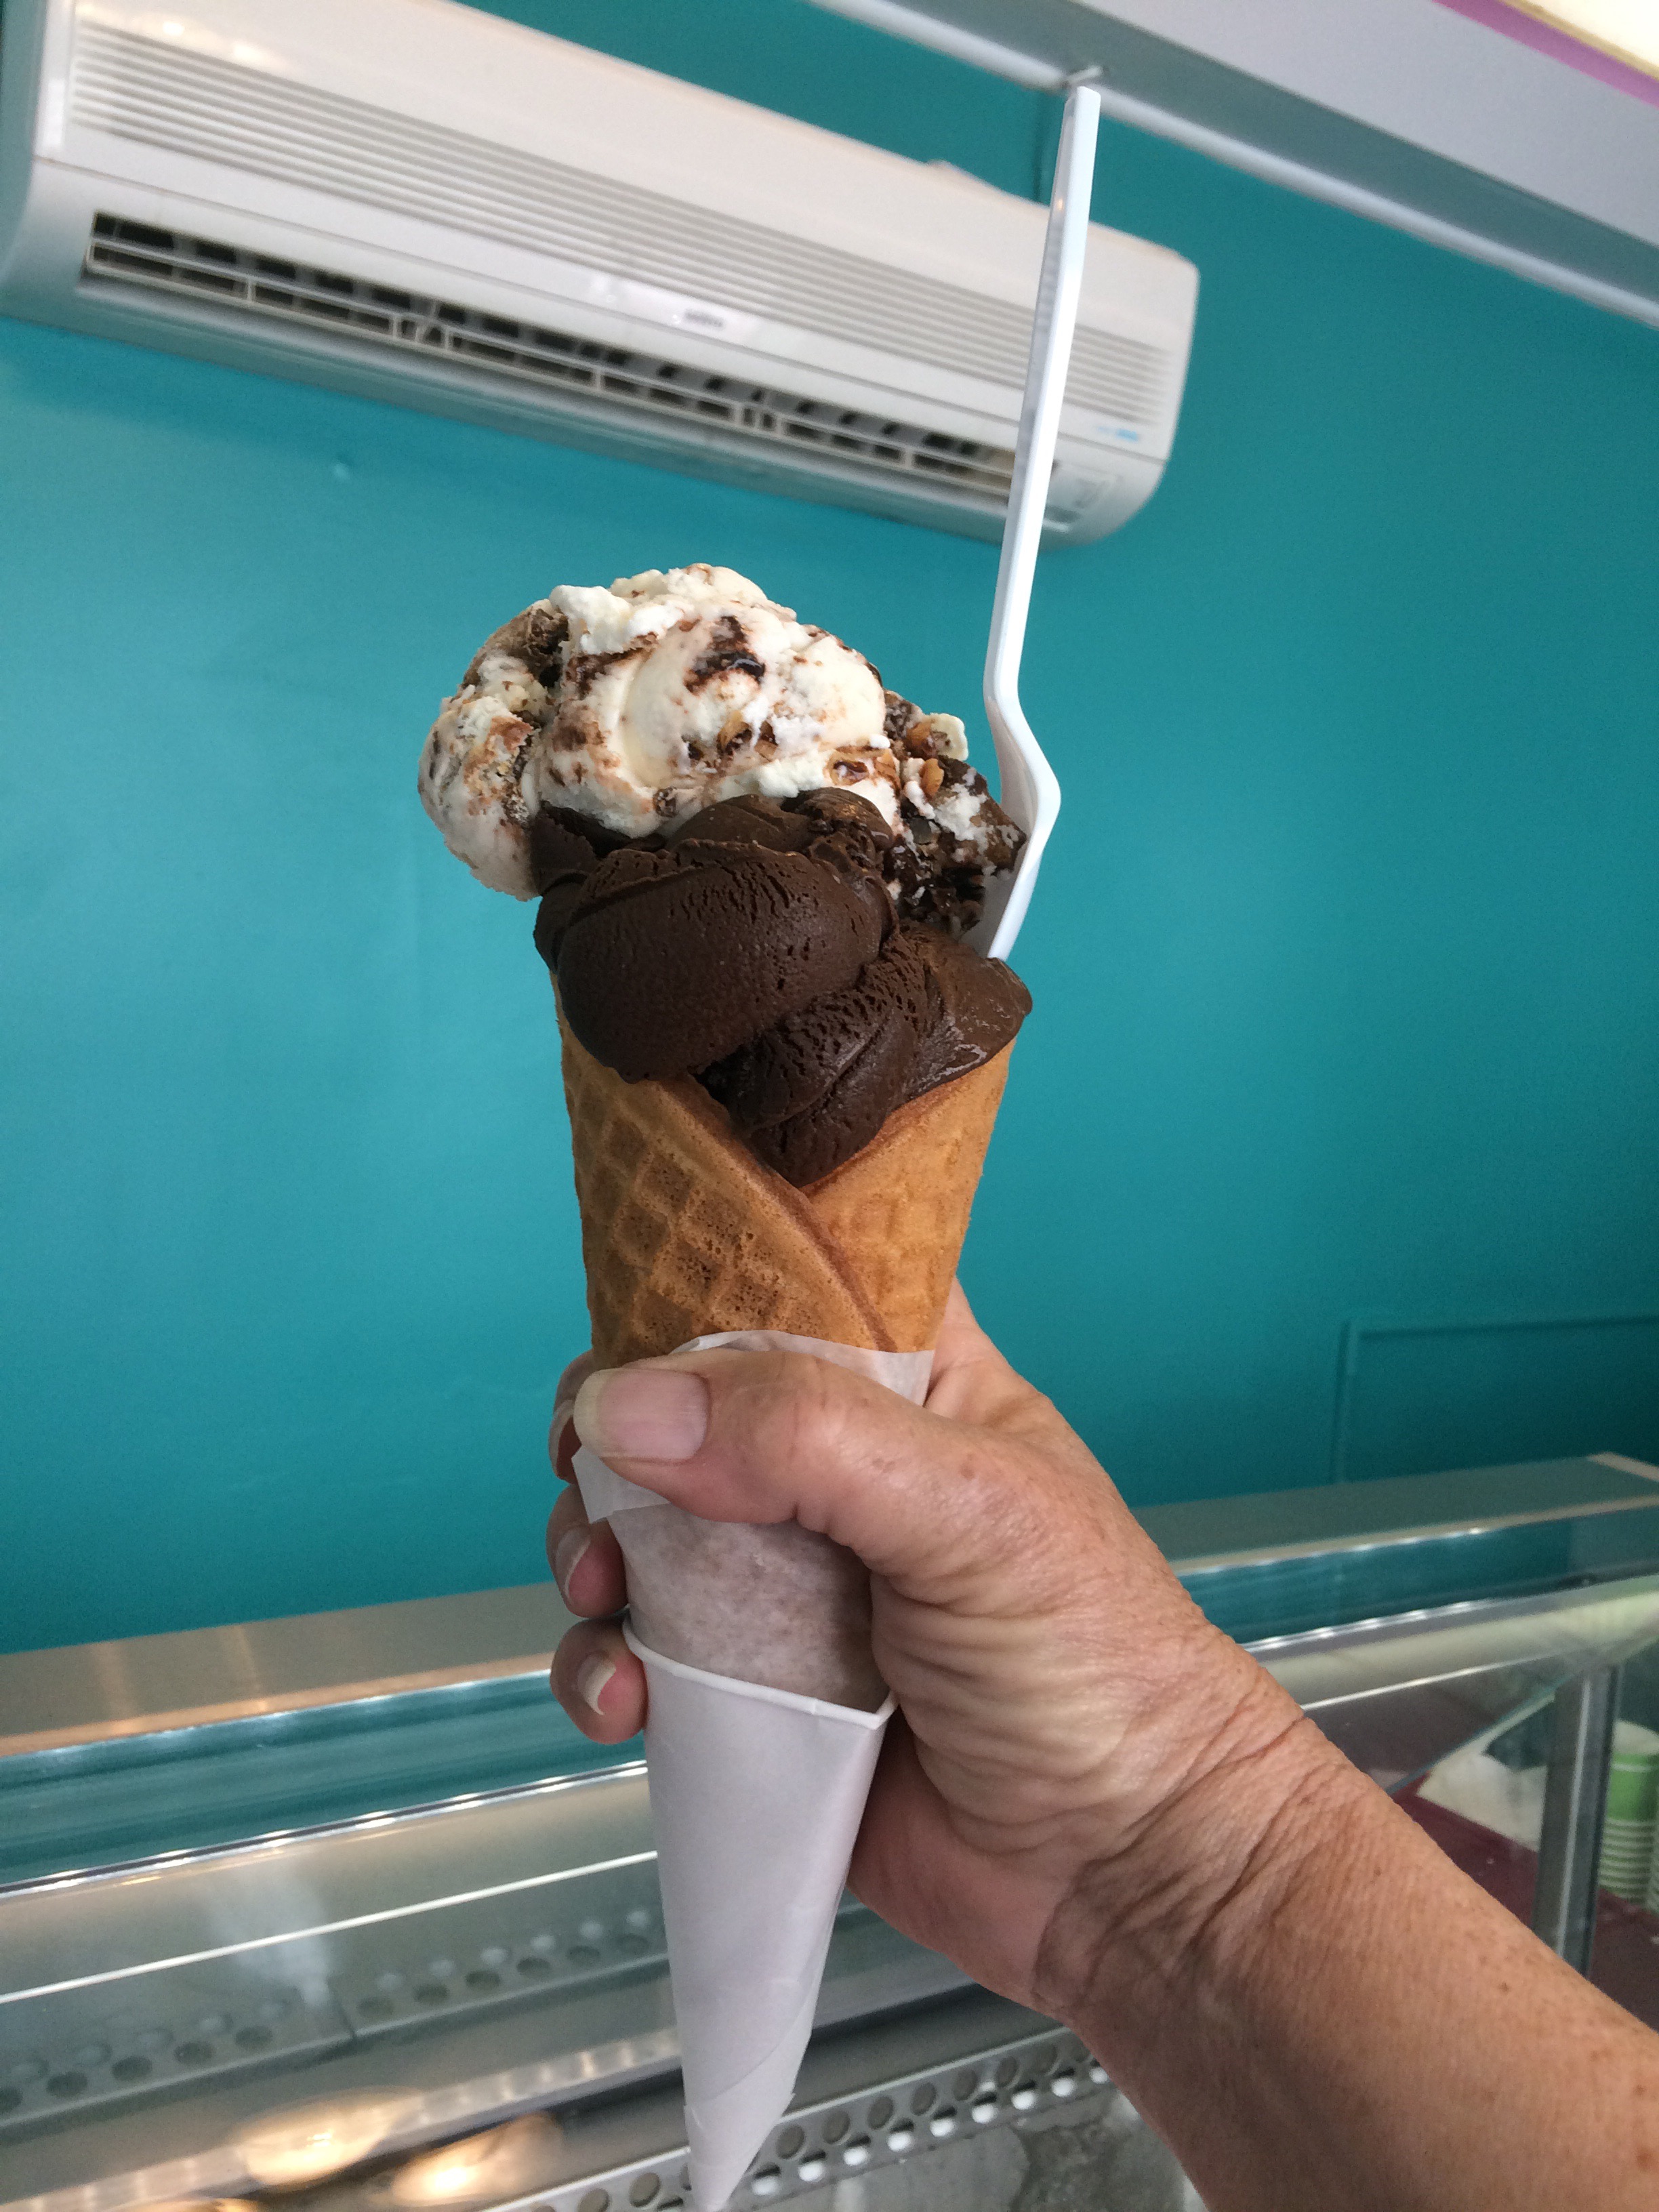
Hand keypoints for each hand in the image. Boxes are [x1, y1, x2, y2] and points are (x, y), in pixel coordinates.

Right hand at [544, 1286, 1334, 2010]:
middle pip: (681, 1405)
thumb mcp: (966, 1514)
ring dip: (593, 1552)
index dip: (692, 1288)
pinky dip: (604, 1666)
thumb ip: (803, 1440)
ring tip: (601, 1597)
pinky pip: (640, 1653)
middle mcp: (837, 1468)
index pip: (789, 1282)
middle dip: (614, 1440)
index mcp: (913, 1382)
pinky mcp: (751, 1692)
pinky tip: (623, 1701)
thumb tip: (624, 1405)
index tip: (622, 1333)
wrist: (1119, 1878)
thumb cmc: (1094, 1665)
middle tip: (590, 1483)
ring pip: (642, 1528)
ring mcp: (789, 1582)